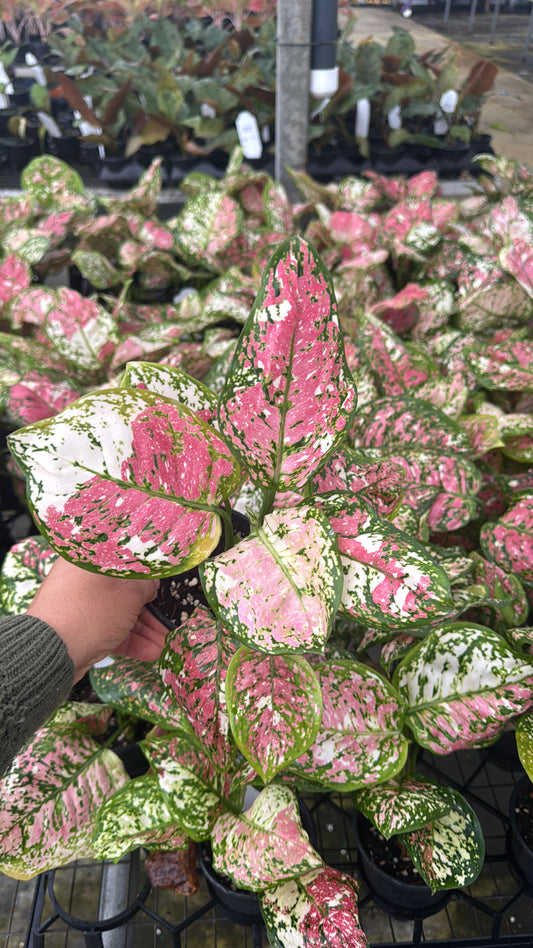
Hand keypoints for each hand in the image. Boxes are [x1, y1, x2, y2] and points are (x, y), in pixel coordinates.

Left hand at [27, 556, 166, 680]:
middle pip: (124, 590)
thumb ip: (145, 585)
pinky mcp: (77, 627)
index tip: (164, 586)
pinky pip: (107, 629)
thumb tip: (150, 585)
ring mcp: (78, 604)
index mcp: (90, 558)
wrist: (51, 652)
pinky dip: (128, 639)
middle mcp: (81, 577)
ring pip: (117, 612)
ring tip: (163, 643)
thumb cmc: (89, 612)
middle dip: (150, 609)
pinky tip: (149, 652)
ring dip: (143, 628)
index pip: (125, 559)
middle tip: (168, 622)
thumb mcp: (129, 594)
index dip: (148, 574)